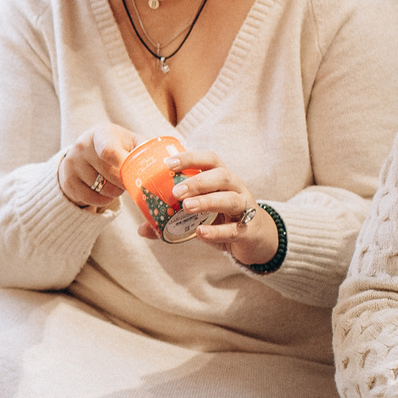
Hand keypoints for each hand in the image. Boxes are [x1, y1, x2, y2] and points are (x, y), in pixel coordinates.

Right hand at [59, 123, 139, 213]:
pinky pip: (93, 200)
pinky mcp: (67, 181)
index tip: (132, 172)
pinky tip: (104, 190)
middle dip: (125, 182)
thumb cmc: (116, 145)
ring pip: (103, 190)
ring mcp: (72, 164)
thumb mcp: (129, 141)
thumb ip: (146, 148)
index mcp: (101, 133)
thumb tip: (167, 161)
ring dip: (116, 192)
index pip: (108, 151)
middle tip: (129, 179)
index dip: (122, 164)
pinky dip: (104, 200)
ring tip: (115, 182)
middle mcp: (82, 146)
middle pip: (111, 176)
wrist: (84, 151)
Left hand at [161, 147, 277, 267]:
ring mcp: (245, 209)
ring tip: (187, 207)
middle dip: (198, 181)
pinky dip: (217, 231)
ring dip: (208, 201)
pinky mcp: (248, 230)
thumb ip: (173, 219)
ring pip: (231, 199)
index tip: (167, 163)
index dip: (190, 158)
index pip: (210, 160)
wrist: (255, 240)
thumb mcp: (199, 216)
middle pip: (222, 176)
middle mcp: (236, 189)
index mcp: (222, 179)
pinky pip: (235, 229)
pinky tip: (200, 233)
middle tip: (175, 191)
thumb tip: (142, 229)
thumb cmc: (223, 220)